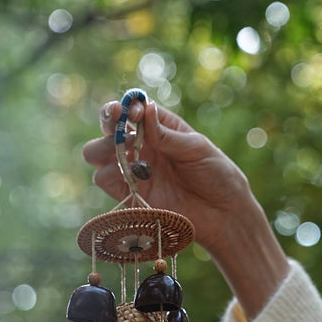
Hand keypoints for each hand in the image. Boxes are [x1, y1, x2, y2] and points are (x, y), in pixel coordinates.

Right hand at [82, 99, 288, 318]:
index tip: (131, 113)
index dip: (125, 107)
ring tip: (123, 154)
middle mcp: (143, 147)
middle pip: (109, 129)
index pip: (132, 110)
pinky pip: (106, 181)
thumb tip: (144, 109)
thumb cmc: (217, 175)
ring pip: (98, 155)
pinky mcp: (131, 196)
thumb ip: (167, 134)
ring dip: (102, 149)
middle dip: (108, 124)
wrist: (223, 214)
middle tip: (120, 132)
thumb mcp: (196, 148)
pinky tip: (128, 176)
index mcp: (160, 128)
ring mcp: (135, 171)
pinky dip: (109, 175)